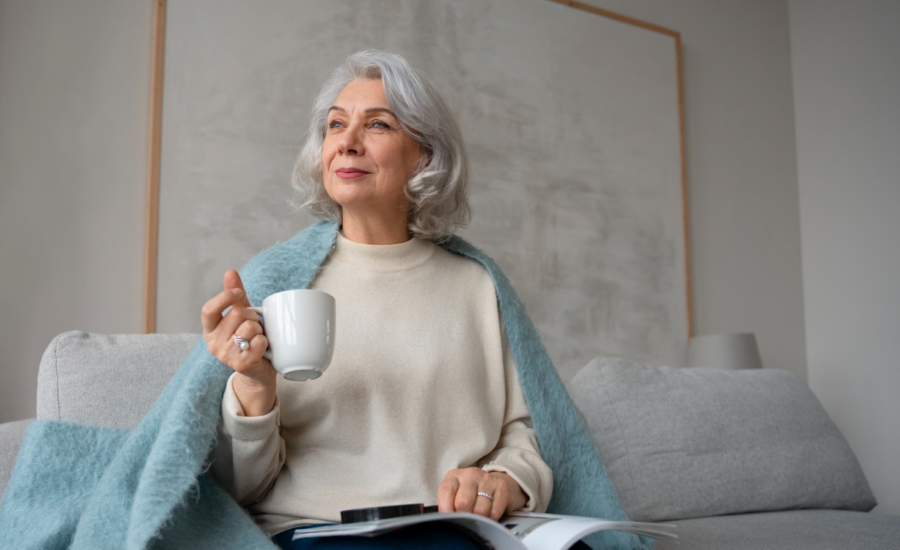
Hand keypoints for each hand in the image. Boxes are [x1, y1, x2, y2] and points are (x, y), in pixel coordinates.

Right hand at [201, 270, 276, 414]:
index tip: (238, 293)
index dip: (224, 298)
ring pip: (249, 328)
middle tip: (255, 325)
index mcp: (209, 329)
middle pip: (236, 315)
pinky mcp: (241, 365)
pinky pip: (259, 342)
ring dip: (260, 329)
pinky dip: (265, 342)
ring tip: (257, 337)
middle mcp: (213, 343)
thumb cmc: (249, 339)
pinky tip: (262, 349)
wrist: (258, 371)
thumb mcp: (241, 316)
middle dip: (252, 316)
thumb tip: (230, 272)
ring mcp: (226, 356)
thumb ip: (234, 295)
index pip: (208, 309)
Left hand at [437, 468, 527, 520]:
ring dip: (478, 520)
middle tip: (465, 522)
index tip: (449, 521)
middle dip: (464, 517)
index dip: (445, 509)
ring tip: (477, 520)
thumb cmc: (469, 494)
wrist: (494, 485)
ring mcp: (487, 479)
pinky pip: (494, 512)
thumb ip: (447, 505)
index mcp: (454, 476)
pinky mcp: (501, 487)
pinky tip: (488, 517)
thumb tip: (442, 520)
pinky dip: (490, 520)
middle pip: (463, 502)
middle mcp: (470, 474)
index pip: (446, 491)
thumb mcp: (455, 495)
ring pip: (480, 510)